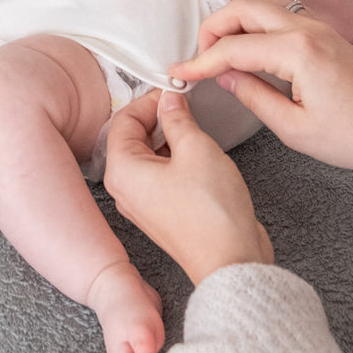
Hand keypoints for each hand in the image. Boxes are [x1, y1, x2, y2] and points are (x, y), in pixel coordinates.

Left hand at [105, 91, 272, 286]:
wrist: (230, 261)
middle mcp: (125, 187)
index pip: (124, 119)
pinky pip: (160, 174)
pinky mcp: (161, 211)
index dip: (150, 99)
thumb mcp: (196, 149)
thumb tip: (171, 101)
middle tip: (184, 103)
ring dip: (167, 137)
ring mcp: (142, 202)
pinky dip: (174, 158)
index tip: (174, 91)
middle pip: (132, 137)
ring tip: (193, 125)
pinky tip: (196, 151)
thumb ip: (178, 118)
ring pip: (147, 156)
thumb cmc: (211, 212)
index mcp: (122, 170)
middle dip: (157, 117)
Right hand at [170, 0, 352, 181]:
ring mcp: (320, 28)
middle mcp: (308, 30)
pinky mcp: (327, 35)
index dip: (199, 62)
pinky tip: (251, 47)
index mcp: (297, 52)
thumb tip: (225, 78)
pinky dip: (256, 22)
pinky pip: (282, 12)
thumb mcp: (295, 129)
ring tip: (220, 52)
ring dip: (234, 21)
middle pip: (242, 8)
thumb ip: (253, 97)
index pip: (232, 48)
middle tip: (197, 58)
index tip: (178, 73)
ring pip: (261, 4)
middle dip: (211, 29)